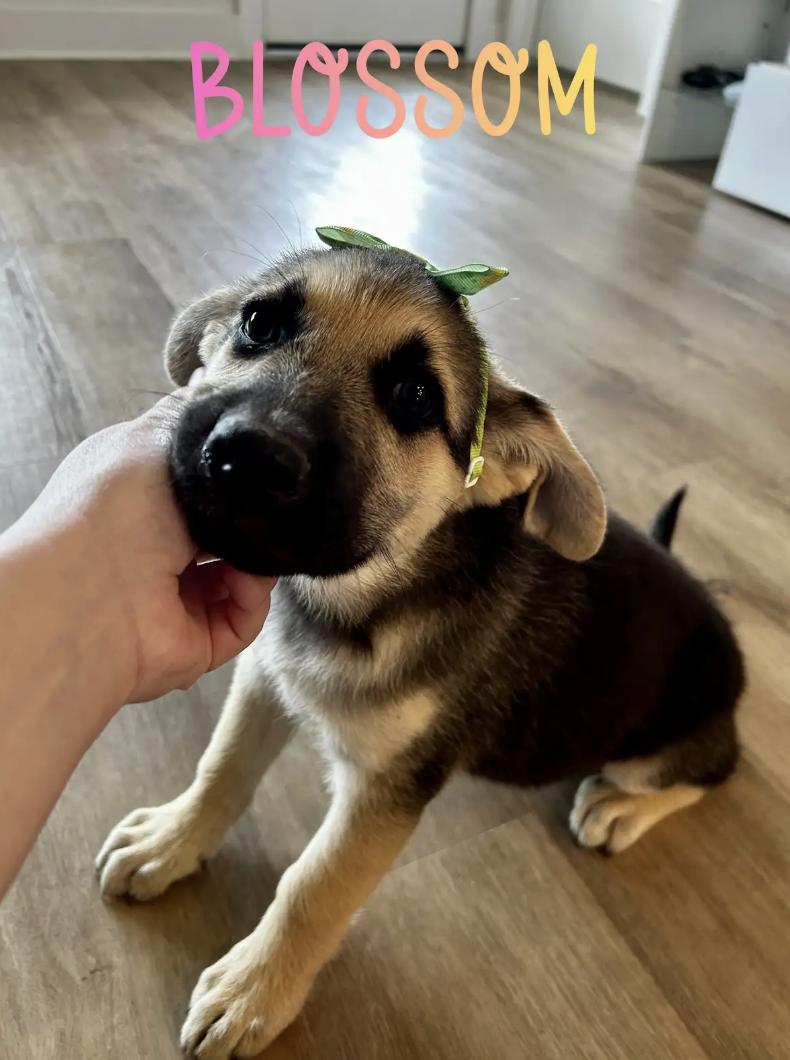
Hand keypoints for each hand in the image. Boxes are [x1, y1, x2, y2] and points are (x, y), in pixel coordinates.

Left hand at [7, 391, 274, 703]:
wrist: (90, 592)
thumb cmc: (111, 507)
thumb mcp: (154, 436)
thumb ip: (192, 414)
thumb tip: (218, 387)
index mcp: (144, 496)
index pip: (203, 481)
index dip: (234, 470)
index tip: (265, 457)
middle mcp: (161, 545)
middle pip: (232, 525)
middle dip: (254, 514)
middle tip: (268, 501)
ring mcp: (181, 593)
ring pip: (248, 570)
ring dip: (258, 553)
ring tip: (250, 541)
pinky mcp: (201, 636)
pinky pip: (248, 614)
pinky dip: (253, 595)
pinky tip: (239, 578)